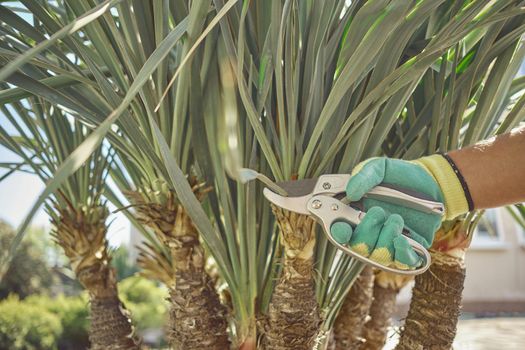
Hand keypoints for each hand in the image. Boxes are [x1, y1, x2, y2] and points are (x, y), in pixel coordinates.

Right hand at [330, 157, 444, 268]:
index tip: (343, 228)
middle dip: (366, 232)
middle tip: (378, 212)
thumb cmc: (400, 176)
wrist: (431, 183)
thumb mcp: (380, 168)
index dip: (338, 233)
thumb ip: (363, 176)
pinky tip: (401, 239)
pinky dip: (400, 253)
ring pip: (378, 255)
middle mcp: (369, 232)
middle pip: (357, 247)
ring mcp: (388, 243)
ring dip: (385, 238)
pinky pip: (401, 262)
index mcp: (355, 213)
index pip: (340, 230)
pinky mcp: (408, 250)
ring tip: (396, 219)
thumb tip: (350, 192)